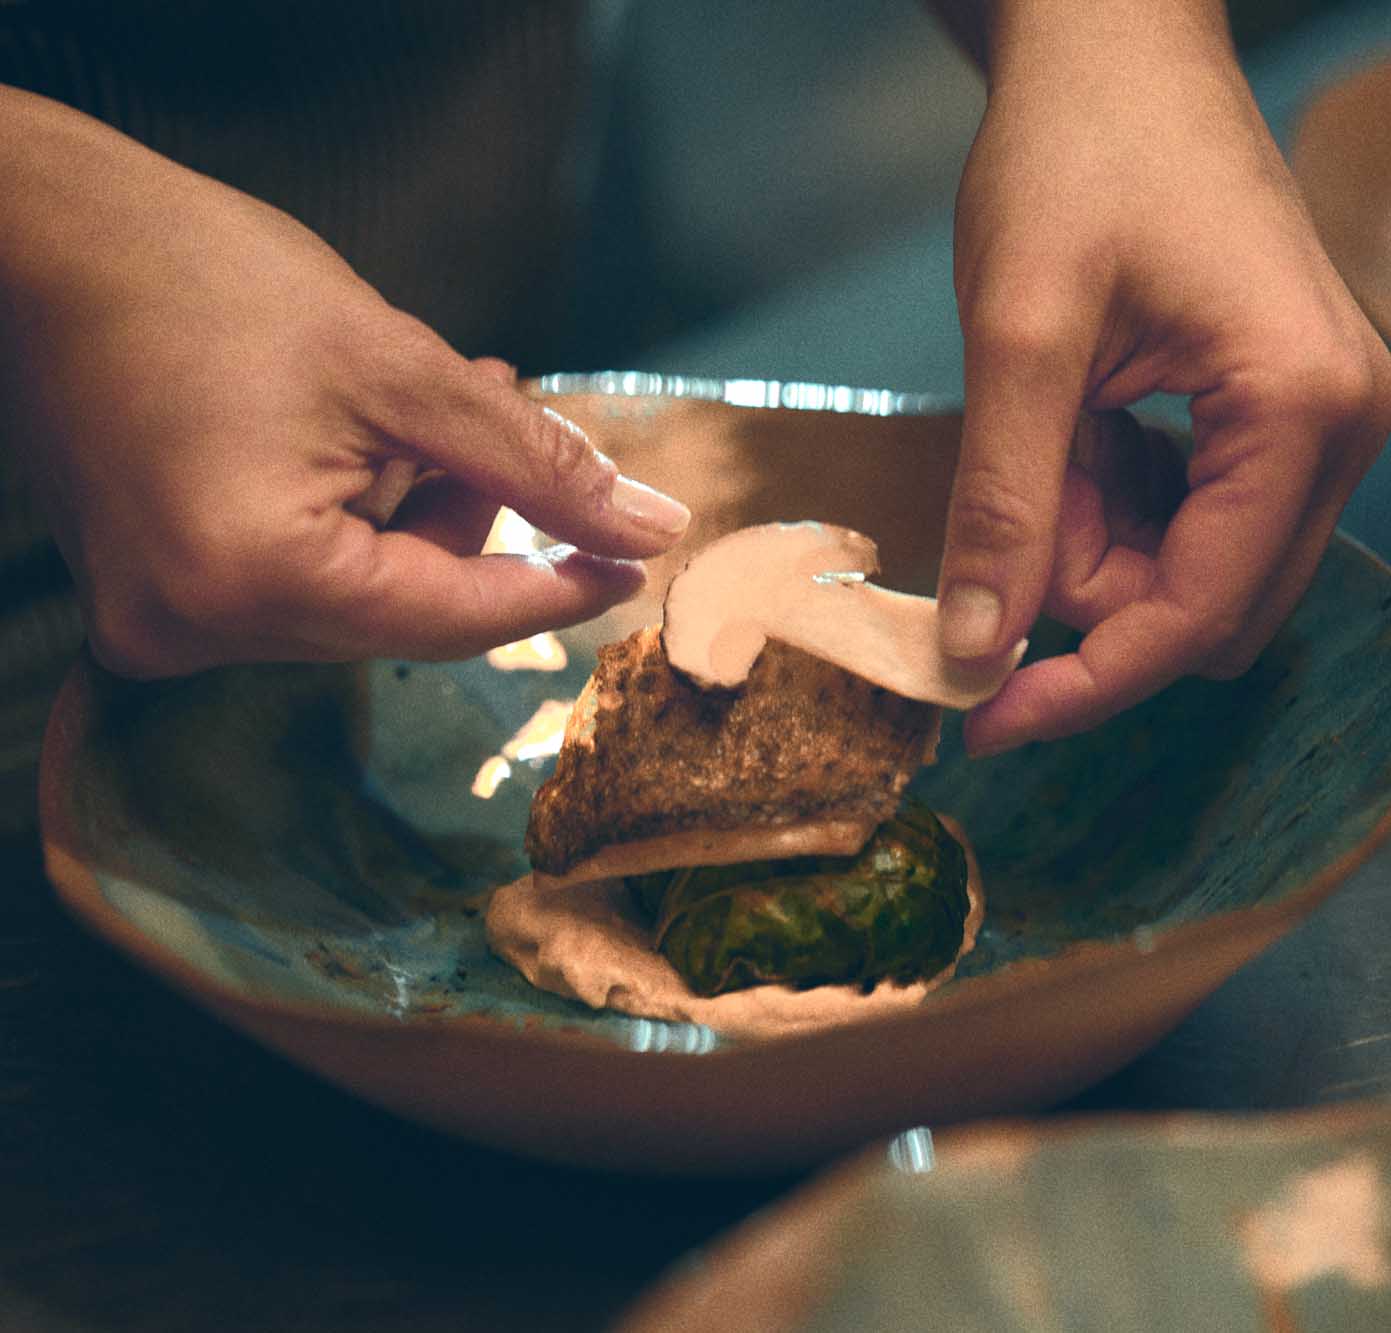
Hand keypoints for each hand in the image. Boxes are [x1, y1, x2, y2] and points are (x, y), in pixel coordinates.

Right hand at [0, 88, 689, 677]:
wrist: (49, 239)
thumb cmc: (209, 280)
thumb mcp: (405, 372)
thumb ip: (538, 463)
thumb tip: (652, 528)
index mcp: (249, 579)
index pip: (452, 619)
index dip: (558, 587)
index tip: (635, 560)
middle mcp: (190, 628)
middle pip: (403, 611)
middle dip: (471, 517)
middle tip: (506, 406)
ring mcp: (157, 619)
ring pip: (355, 596)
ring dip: (412, 510)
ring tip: (421, 405)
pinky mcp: (148, 592)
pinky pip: (292, 581)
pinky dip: (350, 518)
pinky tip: (360, 436)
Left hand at [933, 2, 1390, 753]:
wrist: (1119, 44)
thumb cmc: (1079, 152)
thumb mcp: (1018, 333)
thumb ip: (1005, 503)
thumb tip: (979, 656)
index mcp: (1304, 409)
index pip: (1199, 614)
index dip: (1089, 685)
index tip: (985, 724)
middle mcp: (1344, 430)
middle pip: (1212, 611)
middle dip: (1096, 599)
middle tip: (1007, 517)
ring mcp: (1325, 422)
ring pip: (1203, 574)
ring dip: (1103, 552)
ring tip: (1044, 440)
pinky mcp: (1289, 413)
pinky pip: (1205, 521)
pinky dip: (1122, 512)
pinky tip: (1081, 434)